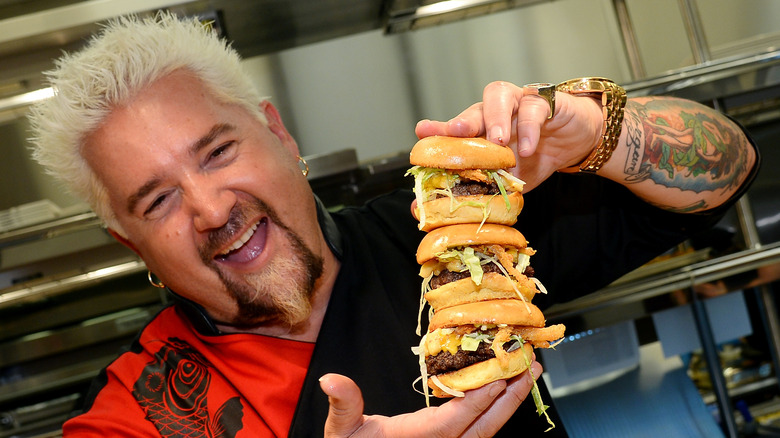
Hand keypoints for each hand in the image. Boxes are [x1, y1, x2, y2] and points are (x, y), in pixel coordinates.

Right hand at [319, 360, 542, 437]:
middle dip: (510, 399)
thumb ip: (343, 405)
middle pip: (483, 429)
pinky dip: (494, 413)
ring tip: (526, 376)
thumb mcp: (342, 431)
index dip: (479, 400)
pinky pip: (478, 433)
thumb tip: (331, 380)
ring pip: (486, 433)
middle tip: (531, 369)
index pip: (455, 422)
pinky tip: (503, 394)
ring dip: (508, 405)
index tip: (501, 376)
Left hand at [415, 81, 602, 190]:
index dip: (438, 128)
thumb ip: (473, 191)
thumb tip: (421, 210)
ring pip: (499, 96)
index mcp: (481, 130)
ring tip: (498, 140)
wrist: (576, 143)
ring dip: (497, 117)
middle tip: (457, 131)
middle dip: (464, 120)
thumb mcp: (505, 181)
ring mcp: (518, 103)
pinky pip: (534, 109)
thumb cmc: (534, 158)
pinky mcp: (545, 101)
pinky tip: (527, 148)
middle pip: (474, 109)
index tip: (422, 131)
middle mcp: (494, 112)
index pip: (456, 127)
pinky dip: (530, 128)